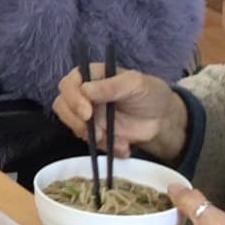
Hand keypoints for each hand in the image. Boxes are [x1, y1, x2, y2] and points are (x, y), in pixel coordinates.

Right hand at [53, 66, 188, 161]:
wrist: (163, 120)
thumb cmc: (150, 94)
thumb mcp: (136, 84)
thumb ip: (111, 86)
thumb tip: (84, 90)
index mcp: (91, 76)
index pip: (68, 84)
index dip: (72, 99)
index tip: (87, 113)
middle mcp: (84, 94)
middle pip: (62, 106)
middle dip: (76, 122)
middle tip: (96, 133)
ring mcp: (88, 115)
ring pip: (73, 127)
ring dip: (93, 138)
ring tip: (118, 141)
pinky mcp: (94, 132)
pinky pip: (90, 142)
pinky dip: (107, 147)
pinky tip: (124, 146)